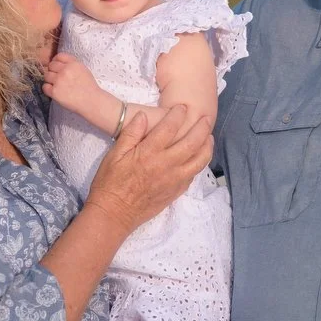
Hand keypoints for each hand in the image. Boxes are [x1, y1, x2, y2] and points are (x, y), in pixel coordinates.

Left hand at [43, 53, 99, 115]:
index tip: (56, 66)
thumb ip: (72, 64)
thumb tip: (58, 63)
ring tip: (57, 85)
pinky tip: (55, 91)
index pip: (59, 56)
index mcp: (73, 64)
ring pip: (46, 75)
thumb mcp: (83, 70)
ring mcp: (59, 81)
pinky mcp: (55, 92)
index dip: (56, 61)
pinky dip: (48, 89)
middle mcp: (65, 70)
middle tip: (57, 78)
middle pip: (51, 66)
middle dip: (53, 71)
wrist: (92, 102)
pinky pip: (45, 87)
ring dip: (50, 80)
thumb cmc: (89, 87)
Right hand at [87, 105, 211, 231]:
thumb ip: (130, 134)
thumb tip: (143, 116)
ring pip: (199, 160)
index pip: (169, 128)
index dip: (178, 115)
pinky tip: (200, 157)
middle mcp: (166, 165)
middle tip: (206, 118)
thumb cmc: (110, 183)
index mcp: (149, 153)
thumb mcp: (114, 155)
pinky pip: (194, 175)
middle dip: (201, 127)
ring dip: (207, 146)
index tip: (182, 107)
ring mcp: (174, 180)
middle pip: (192, 142)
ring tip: (209, 137)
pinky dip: (200, 164)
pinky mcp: (176, 191)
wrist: (114, 213)